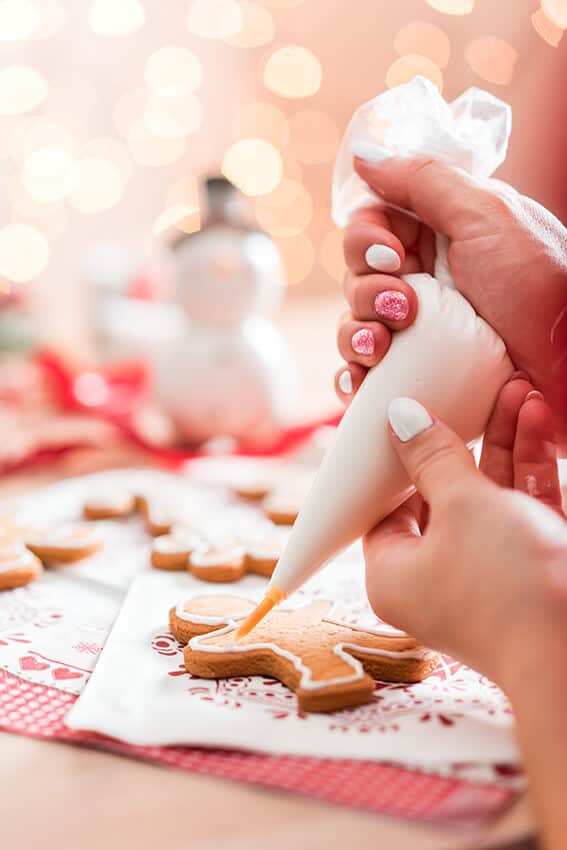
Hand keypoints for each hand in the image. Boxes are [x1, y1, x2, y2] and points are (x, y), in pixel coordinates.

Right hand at [335, 154, 566, 446]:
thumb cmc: (544, 283)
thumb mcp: (488, 215)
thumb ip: (423, 180)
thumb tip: (363, 154)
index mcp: (438, 236)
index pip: (370, 226)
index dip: (366, 241)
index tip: (392, 256)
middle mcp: (425, 281)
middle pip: (357, 277)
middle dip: (366, 292)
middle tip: (402, 307)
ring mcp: (419, 332)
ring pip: (355, 327)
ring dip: (355, 336)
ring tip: (382, 348)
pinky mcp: (419, 375)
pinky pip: (367, 375)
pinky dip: (354, 376)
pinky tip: (363, 379)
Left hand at [363, 375, 565, 689]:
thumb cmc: (507, 582)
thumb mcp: (461, 508)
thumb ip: (432, 459)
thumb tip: (401, 417)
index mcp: (396, 574)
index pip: (385, 507)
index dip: (397, 459)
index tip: (408, 415)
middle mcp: (438, 575)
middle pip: (442, 493)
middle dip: (464, 438)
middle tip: (473, 390)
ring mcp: (489, 572)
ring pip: (489, 495)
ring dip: (504, 441)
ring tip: (515, 387)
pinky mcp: (532, 566)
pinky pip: (523, 507)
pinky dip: (529, 466)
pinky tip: (535, 416)